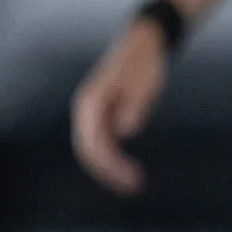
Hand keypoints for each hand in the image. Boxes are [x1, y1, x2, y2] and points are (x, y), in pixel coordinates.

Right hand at [72, 19, 171, 195]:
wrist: (143, 43)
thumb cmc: (145, 63)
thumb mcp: (145, 85)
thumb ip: (134, 107)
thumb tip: (124, 132)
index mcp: (91, 103)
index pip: (95, 143)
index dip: (111, 165)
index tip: (131, 179)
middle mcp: (86, 110)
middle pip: (90, 150)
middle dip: (109, 172)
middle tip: (133, 188)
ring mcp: (92, 112)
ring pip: (94, 148)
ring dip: (110, 168)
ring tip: (132, 184)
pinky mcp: (102, 114)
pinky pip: (102, 141)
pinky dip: (112, 157)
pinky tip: (126, 169)